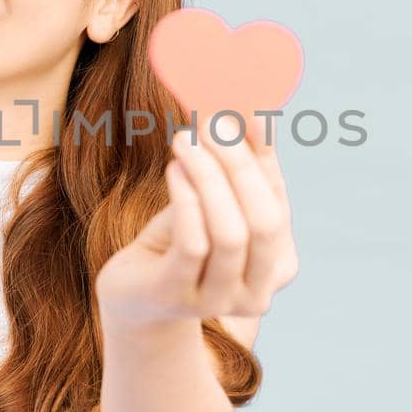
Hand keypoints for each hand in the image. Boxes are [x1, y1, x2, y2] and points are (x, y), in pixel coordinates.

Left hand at [95, 111, 297, 331]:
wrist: (134, 297)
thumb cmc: (177, 243)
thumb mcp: (212, 204)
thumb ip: (235, 167)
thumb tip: (246, 111)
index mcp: (277, 265)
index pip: (277, 202)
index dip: (264, 156)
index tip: (248, 112)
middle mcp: (256, 292)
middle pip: (265, 222)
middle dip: (240, 167)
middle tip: (213, 124)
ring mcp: (218, 301)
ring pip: (231, 234)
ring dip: (209, 177)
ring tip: (185, 140)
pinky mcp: (176, 297)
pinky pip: (193, 244)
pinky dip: (187, 199)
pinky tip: (174, 169)